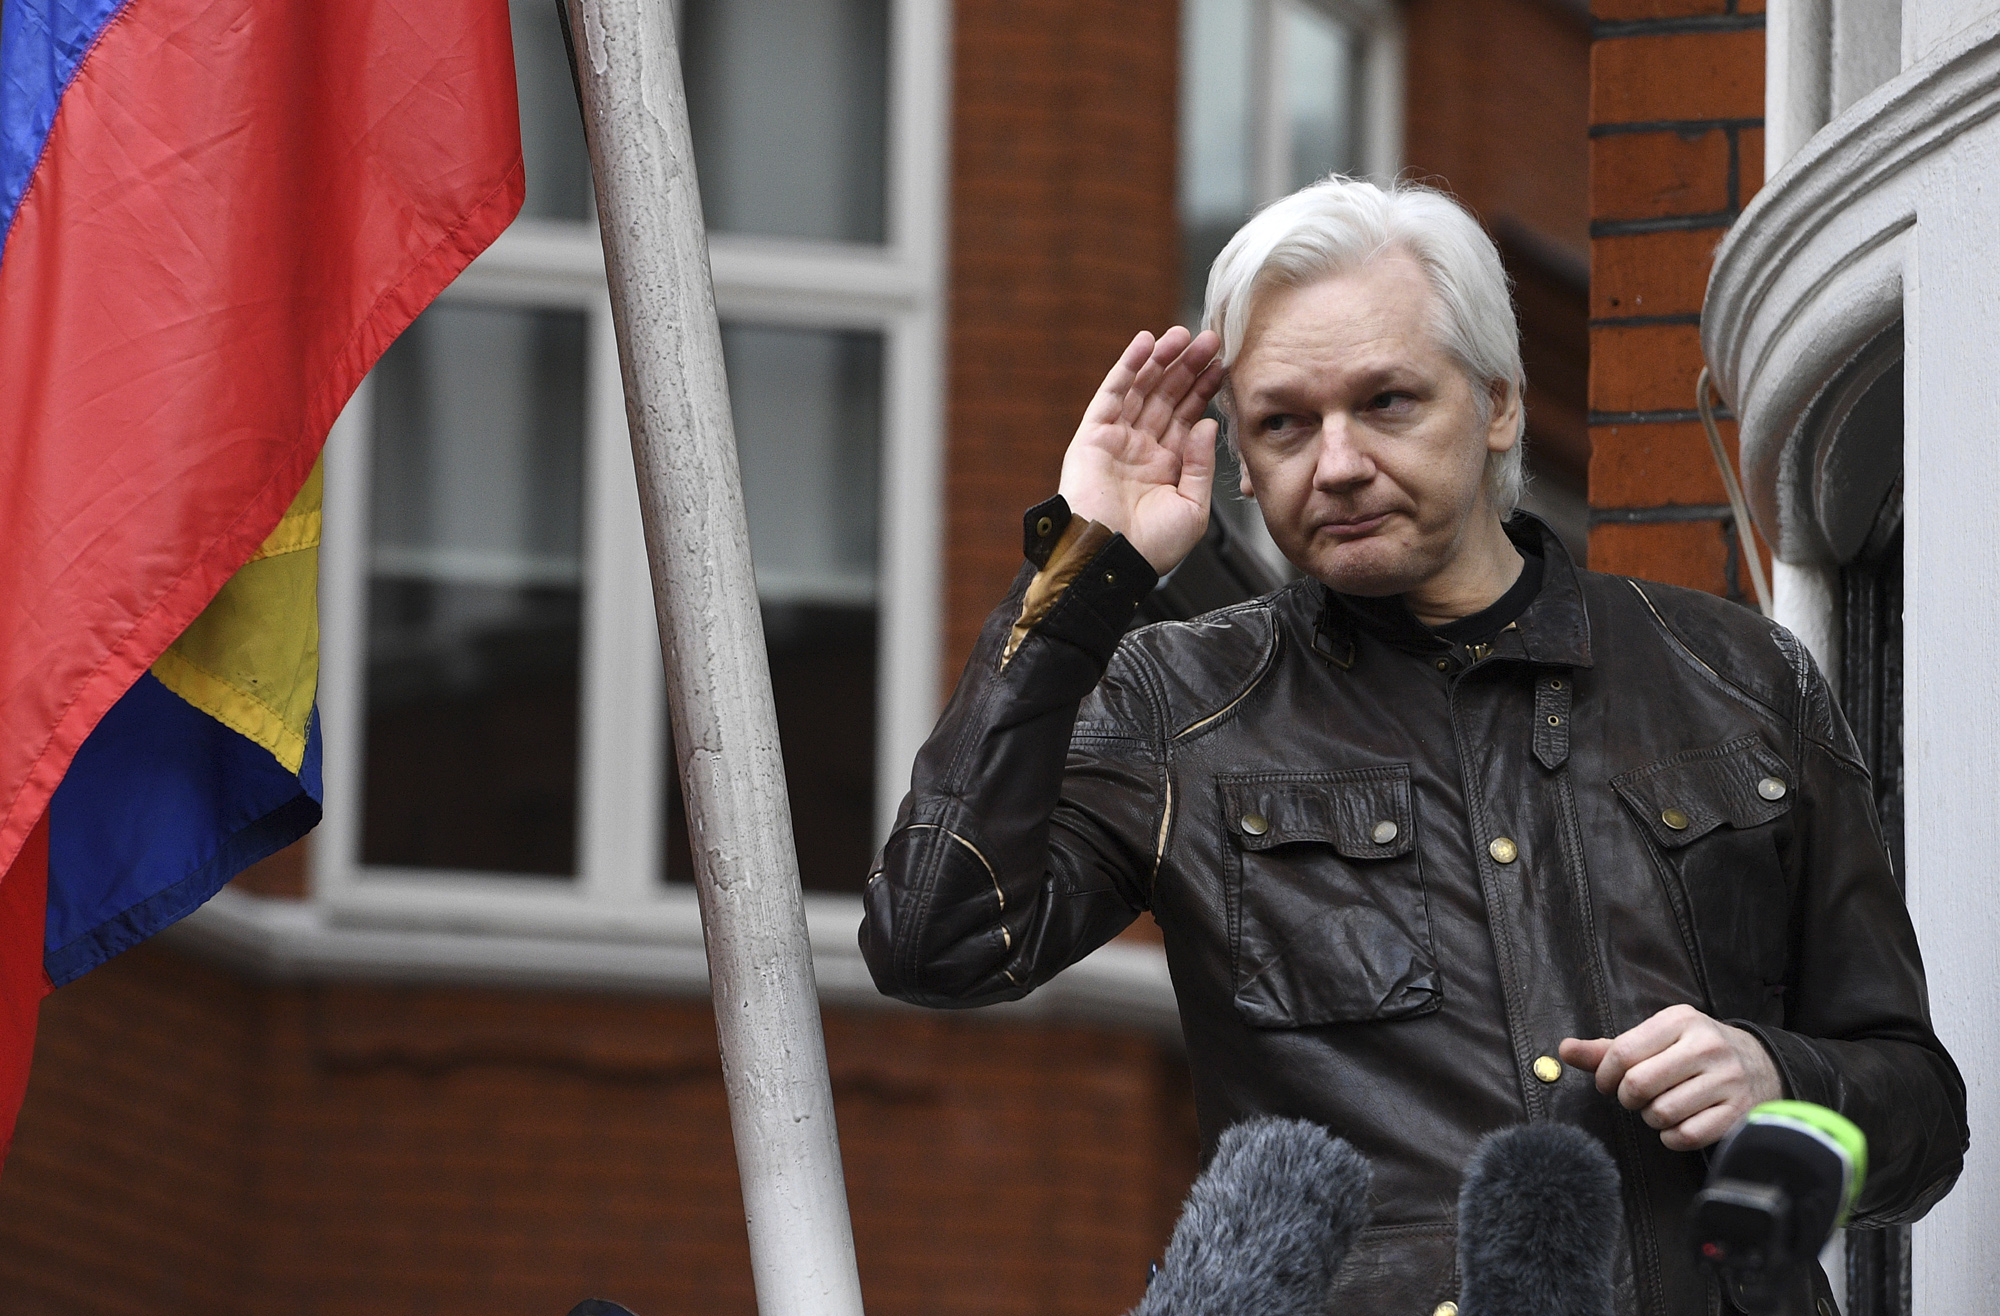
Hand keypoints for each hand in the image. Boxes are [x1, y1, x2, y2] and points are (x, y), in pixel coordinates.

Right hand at [1059, 327, 1225, 573]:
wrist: (1111, 561)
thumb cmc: (1151, 548)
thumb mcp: (1193, 508)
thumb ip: (1202, 465)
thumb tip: (1209, 423)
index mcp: (1167, 466)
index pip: (1189, 417)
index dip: (1205, 389)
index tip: (1224, 364)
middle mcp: (1142, 448)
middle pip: (1168, 397)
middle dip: (1189, 368)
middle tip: (1211, 340)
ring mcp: (1117, 439)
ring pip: (1143, 389)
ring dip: (1162, 359)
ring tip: (1184, 335)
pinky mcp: (1093, 435)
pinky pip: (1112, 394)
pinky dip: (1128, 366)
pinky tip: (1145, 343)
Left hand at [1560, 1005, 1782, 1151]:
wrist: (1760, 1064)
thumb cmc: (1692, 1051)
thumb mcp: (1655, 1039)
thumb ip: (1607, 1048)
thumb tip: (1564, 1050)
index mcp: (1680, 1020)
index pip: (1622, 1053)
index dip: (1604, 1076)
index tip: (1607, 1084)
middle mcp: (1706, 1046)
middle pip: (1639, 1084)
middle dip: (1627, 1098)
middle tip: (1634, 1098)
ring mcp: (1727, 1079)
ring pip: (1662, 1113)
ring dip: (1651, 1118)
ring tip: (1659, 1108)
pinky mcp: (1738, 1111)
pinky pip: (1687, 1136)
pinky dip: (1672, 1137)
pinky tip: (1676, 1125)